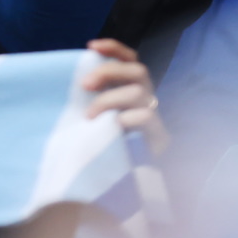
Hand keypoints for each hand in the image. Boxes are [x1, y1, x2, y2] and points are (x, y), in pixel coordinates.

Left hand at [82, 39, 167, 155]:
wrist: (117, 192)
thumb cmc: (101, 153)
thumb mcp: (93, 120)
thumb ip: (92, 101)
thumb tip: (76, 80)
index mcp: (132, 95)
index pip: (132, 61)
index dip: (115, 49)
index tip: (91, 46)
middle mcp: (148, 103)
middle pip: (139, 70)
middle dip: (109, 71)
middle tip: (84, 85)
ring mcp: (157, 121)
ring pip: (138, 92)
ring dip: (109, 99)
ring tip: (90, 117)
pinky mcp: (161, 140)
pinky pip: (146, 117)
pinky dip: (124, 118)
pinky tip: (110, 129)